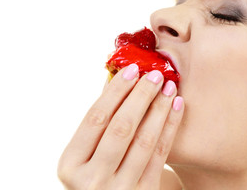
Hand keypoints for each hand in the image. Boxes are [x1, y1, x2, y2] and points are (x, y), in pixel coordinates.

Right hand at [58, 64, 183, 189]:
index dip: (115, 91)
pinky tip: (176, 107)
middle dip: (141, 96)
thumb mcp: (86, 156)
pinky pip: (161, 154)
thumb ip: (99, 126)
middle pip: (121, 127)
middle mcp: (92, 180)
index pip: (95, 119)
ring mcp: (120, 189)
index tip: (132, 69)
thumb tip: (119, 80)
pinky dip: (170, 126)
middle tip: (155, 74)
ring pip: (144, 140)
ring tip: (169, 87)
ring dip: (159, 108)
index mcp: (70, 165)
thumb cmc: (99, 174)